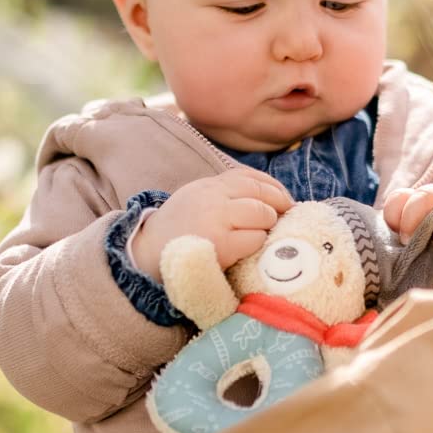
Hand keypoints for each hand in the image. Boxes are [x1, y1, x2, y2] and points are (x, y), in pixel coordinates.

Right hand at [132, 170, 292, 279]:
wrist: (146, 256)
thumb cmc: (178, 230)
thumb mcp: (197, 199)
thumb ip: (227, 193)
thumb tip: (269, 195)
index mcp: (209, 185)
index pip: (251, 177)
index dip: (274, 187)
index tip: (285, 199)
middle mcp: (213, 198)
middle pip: (261, 194)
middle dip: (278, 206)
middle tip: (284, 218)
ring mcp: (217, 220)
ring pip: (263, 215)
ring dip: (268, 226)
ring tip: (261, 234)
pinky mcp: (221, 244)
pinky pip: (255, 239)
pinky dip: (258, 244)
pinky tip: (248, 249)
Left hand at [383, 184, 432, 289]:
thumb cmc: (424, 267)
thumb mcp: (404, 256)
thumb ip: (393, 248)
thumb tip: (373, 253)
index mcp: (420, 211)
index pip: (403, 196)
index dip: (394, 209)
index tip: (391, 231)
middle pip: (430, 192)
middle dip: (415, 212)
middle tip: (407, 240)